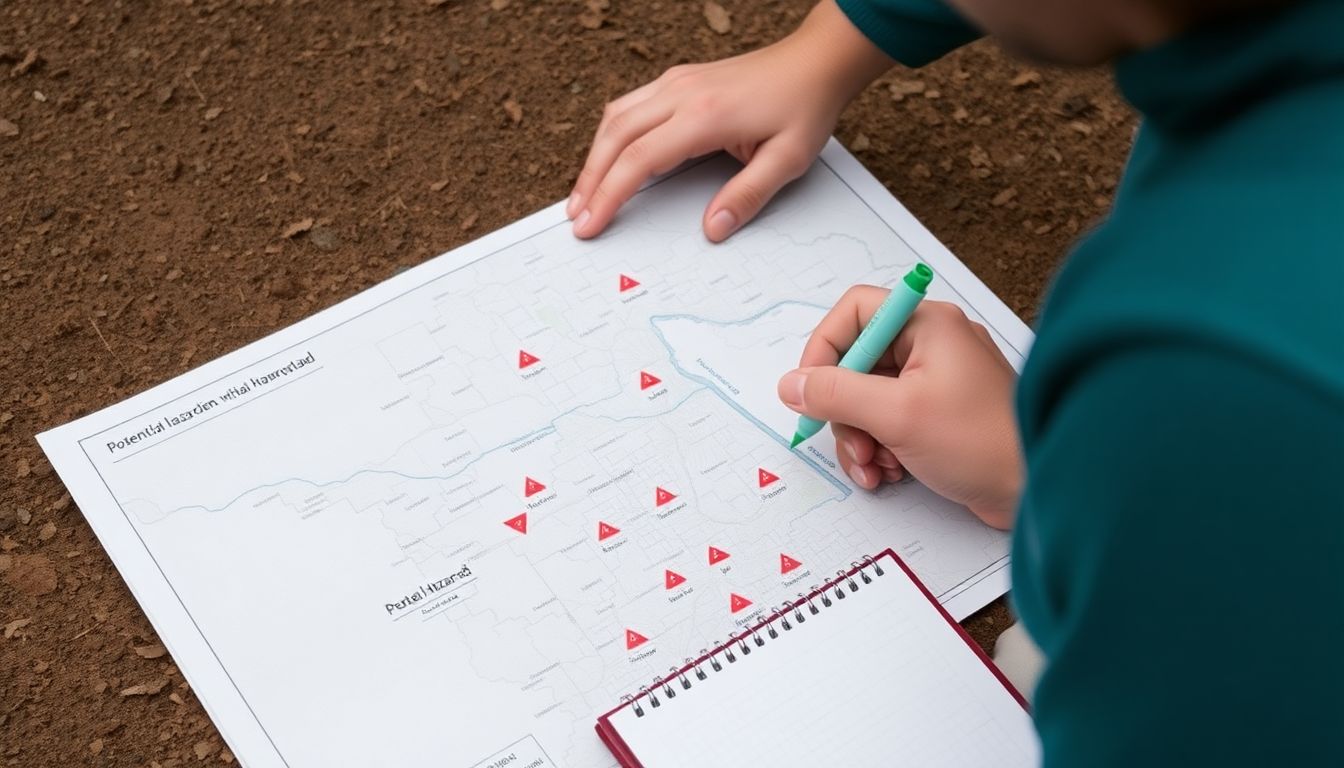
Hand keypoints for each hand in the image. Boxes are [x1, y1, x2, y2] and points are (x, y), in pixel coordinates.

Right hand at [567, 0, 891, 241]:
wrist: (815, 62)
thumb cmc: (804, 106)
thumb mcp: (788, 159)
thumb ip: (748, 195)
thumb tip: (713, 228)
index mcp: (705, 115)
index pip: (640, 160)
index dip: (610, 195)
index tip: (592, 222)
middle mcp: (682, 93)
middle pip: (615, 137)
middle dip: (590, 180)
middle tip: (577, 216)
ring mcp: (677, 82)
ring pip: (616, 117)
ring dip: (594, 156)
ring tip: (585, 193)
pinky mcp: (680, 80)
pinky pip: (630, 105)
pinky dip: (611, 135)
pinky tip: (608, 155)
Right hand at [777, 292, 1022, 528]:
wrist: (1039, 488)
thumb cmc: (984, 443)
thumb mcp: (897, 415)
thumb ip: (836, 395)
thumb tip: (792, 385)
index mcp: (928, 325)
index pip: (855, 312)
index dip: (825, 349)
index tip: (811, 389)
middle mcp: (933, 345)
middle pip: (856, 362)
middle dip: (845, 411)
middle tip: (855, 444)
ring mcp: (937, 381)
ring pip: (868, 398)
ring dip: (860, 437)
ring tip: (876, 467)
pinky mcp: (940, 415)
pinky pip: (890, 420)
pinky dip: (880, 448)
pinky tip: (890, 474)